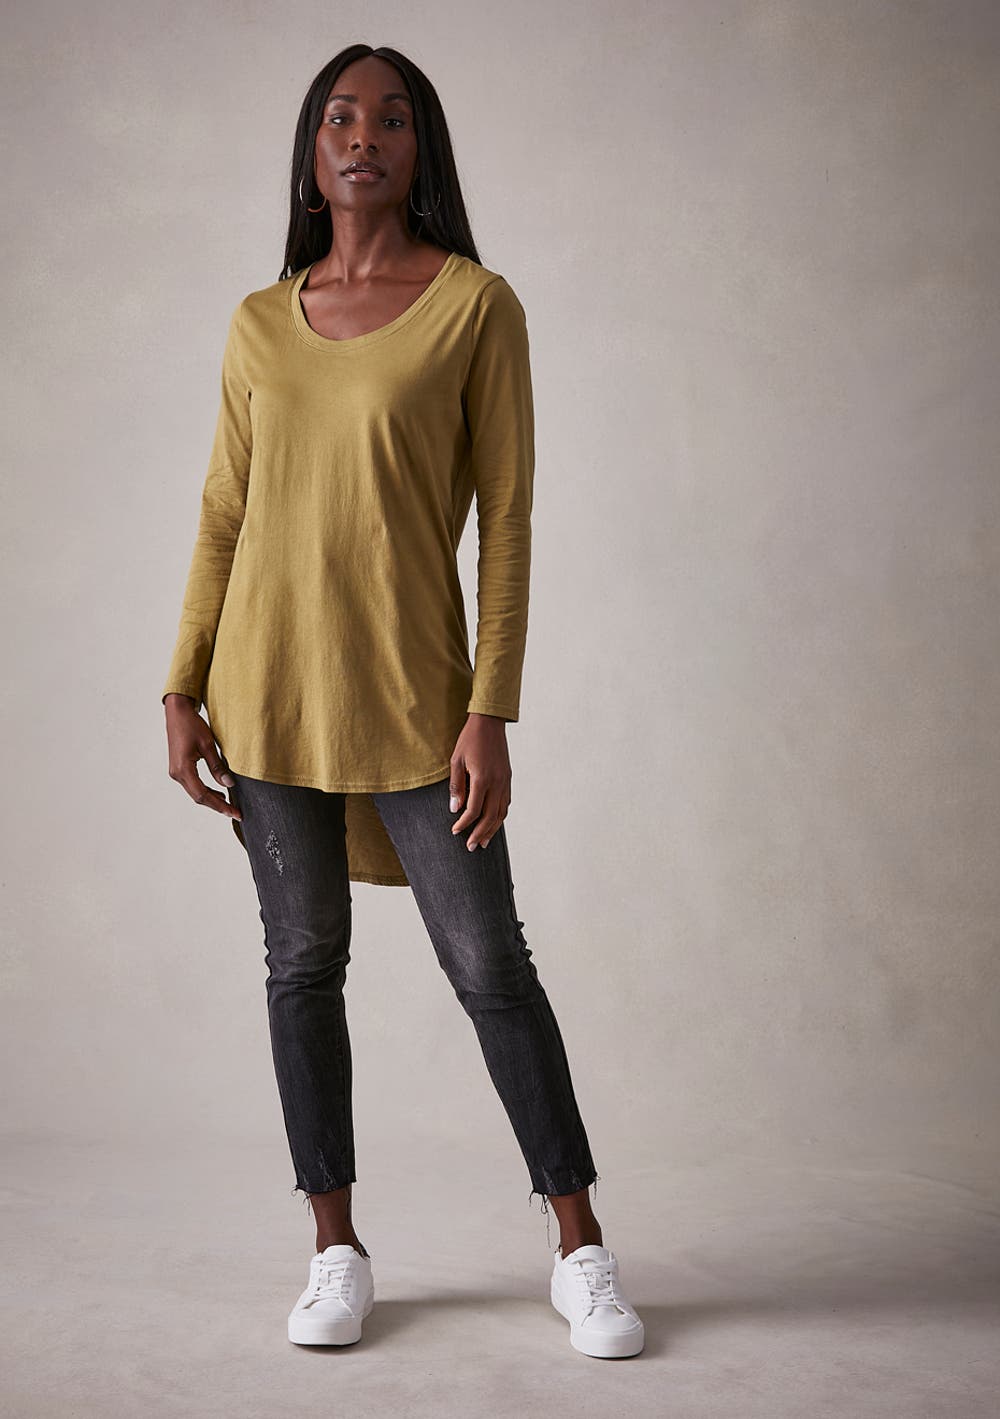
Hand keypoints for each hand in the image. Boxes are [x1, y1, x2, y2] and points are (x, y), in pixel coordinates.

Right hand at [164, 693, 241, 821]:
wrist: (177, 712)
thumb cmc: (191, 725)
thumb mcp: (208, 745)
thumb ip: (217, 767)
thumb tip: (229, 784)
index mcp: (183, 769)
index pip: (203, 795)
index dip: (220, 806)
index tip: (235, 812)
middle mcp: (177, 774)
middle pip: (199, 797)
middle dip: (218, 806)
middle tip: (236, 812)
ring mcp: (176, 772)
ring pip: (195, 793)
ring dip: (212, 799)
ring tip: (229, 804)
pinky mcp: (178, 768)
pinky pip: (193, 785)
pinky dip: (205, 791)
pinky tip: (218, 792)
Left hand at [449, 713, 510, 849]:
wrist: (489, 723)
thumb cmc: (470, 740)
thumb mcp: (456, 761)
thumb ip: (456, 787)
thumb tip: (455, 809)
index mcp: (482, 779)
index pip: (473, 810)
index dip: (464, 824)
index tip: (455, 831)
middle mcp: (497, 783)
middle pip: (490, 817)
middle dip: (480, 834)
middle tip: (471, 847)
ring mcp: (505, 781)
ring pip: (501, 813)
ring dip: (493, 829)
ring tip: (484, 842)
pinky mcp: (508, 778)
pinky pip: (506, 802)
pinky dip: (500, 816)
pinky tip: (493, 822)